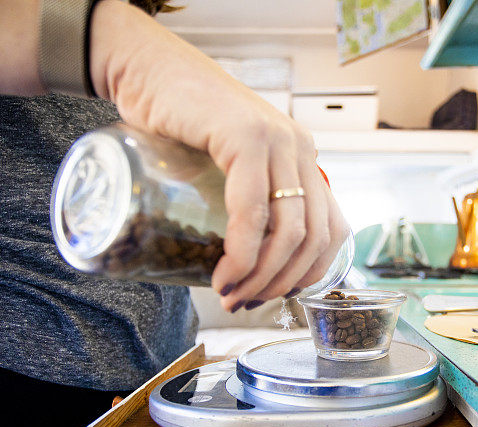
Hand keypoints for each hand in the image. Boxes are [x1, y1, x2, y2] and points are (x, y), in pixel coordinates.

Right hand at [90, 1, 349, 310]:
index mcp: (303, 160)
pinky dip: (241, 251)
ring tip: (230, 295)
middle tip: (244, 304)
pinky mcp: (246, 137)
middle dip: (280, 283)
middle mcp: (300, 149)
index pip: (330, 230)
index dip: (306, 274)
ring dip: (261, 276)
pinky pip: (253, 210)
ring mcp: (278, 141)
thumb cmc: (179, 125)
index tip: (271, 297)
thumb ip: (245, 200)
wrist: (147, 70)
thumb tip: (242, 265)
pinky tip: (225, 272)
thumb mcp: (225, 168)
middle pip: (314, 237)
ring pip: (289, 230)